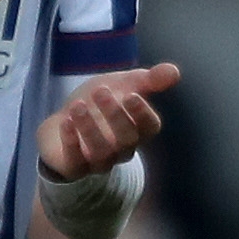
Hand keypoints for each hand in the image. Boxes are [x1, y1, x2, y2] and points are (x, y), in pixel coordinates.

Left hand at [38, 63, 179, 179]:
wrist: (63, 121)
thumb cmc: (99, 104)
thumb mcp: (123, 85)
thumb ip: (149, 80)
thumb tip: (174, 72)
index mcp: (137, 129)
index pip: (150, 127)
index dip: (143, 114)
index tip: (131, 95)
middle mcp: (122, 149)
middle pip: (127, 140)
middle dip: (115, 116)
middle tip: (100, 91)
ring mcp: (98, 161)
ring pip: (102, 153)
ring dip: (90, 128)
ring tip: (78, 106)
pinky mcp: (74, 167)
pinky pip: (75, 163)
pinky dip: (71, 143)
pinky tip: (66, 122)